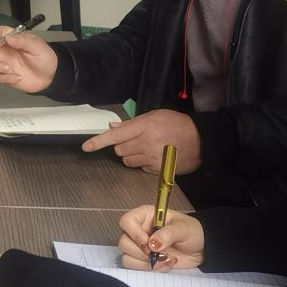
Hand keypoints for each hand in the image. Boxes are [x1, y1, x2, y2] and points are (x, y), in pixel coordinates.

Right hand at [0, 27, 57, 91]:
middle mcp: (4, 49)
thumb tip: (8, 37)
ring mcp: (2, 62)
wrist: (50, 77)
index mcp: (12, 38)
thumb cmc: (45, 59)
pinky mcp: (4, 74)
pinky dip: (5, 78)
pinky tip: (16, 77)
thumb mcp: (37, 47)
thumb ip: (23, 41)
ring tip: (8, 68)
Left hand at [82, 109, 201, 174]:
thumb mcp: (155, 116)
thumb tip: (113, 127)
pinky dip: (142, 163)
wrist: (200, 140)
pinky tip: (154, 156)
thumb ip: (132, 122)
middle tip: (135, 140)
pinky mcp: (157, 170)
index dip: (99, 142)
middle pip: (119, 150)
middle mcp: (146, 143)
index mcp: (145, 127)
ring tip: (146, 148)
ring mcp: (152, 158)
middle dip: (122, 146)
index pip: (116, 136)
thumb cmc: (176, 124)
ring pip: (127, 161)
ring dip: (131, 155)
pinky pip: (139, 168)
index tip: (86, 147)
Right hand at [117, 204, 205, 271]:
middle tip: (161, 253)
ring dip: (146, 263)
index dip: (134, 233)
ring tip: (166, 259)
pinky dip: (151, 269)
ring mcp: (140, 246)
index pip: (126, 221)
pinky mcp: (144, 260)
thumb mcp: (183, 228)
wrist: (201, 249)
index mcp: (146, 216)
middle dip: (142, 252)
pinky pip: (136, 268)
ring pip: (127, 257)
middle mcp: (139, 230)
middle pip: (124, 242)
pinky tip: (165, 264)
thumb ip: (168, 234)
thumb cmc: (191, 232)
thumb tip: (152, 244)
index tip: (148, 243)